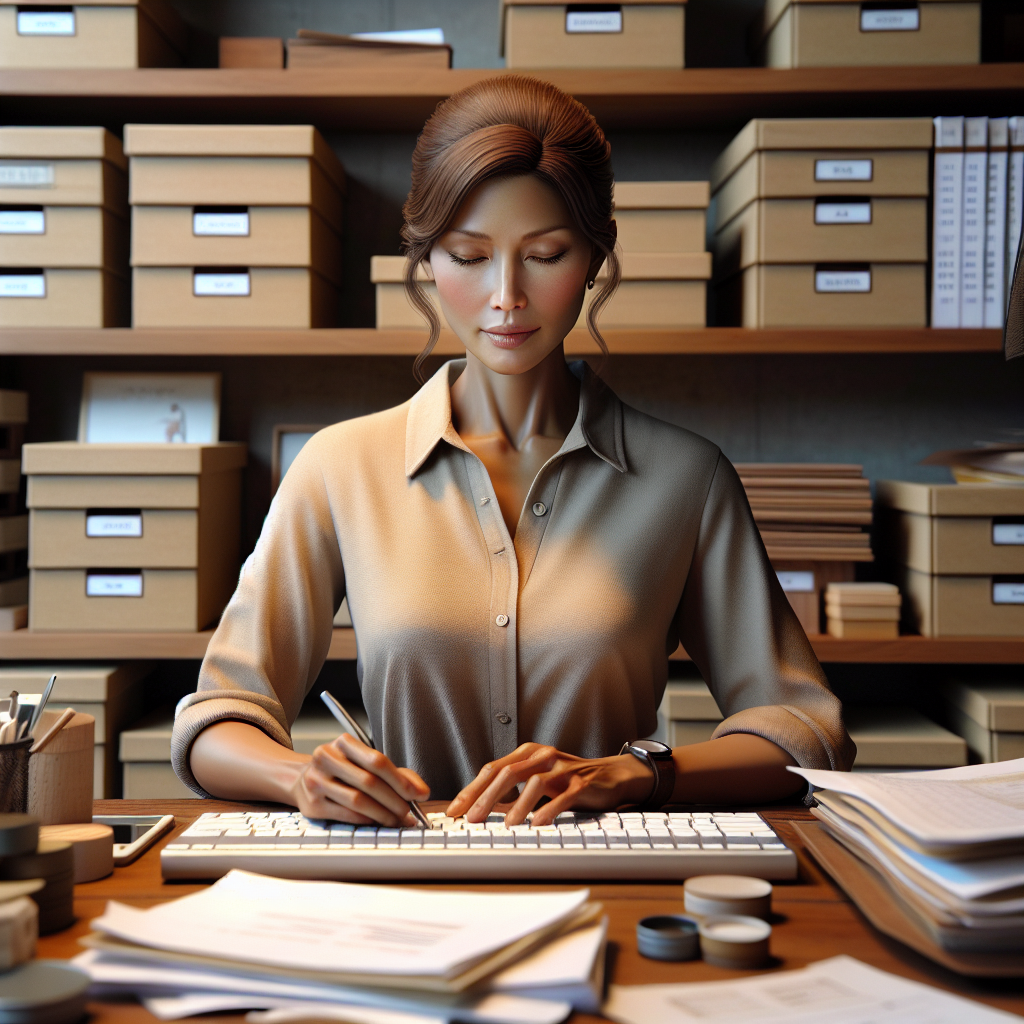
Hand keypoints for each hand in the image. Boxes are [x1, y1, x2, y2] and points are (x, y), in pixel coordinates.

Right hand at [290, 732, 428, 825]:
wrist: (303, 779)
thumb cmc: (342, 770)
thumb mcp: (366, 762)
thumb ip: (397, 773)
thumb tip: (422, 791)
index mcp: (343, 743)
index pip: (377, 761)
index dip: (401, 780)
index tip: (418, 794)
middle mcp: (326, 758)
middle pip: (369, 782)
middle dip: (394, 800)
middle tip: (408, 812)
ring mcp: (316, 781)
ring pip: (358, 801)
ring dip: (383, 814)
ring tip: (396, 820)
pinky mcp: (312, 805)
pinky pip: (346, 815)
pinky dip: (366, 820)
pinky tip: (377, 821)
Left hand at [446, 742, 655, 826]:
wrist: (608, 775)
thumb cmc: (567, 779)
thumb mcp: (537, 779)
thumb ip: (512, 789)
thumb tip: (479, 809)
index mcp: (527, 753)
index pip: (492, 768)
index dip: (472, 789)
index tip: (455, 809)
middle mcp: (542, 756)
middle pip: (508, 773)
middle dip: (486, 797)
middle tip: (472, 818)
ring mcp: (562, 768)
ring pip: (534, 783)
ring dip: (517, 804)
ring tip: (506, 825)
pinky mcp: (581, 782)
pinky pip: (562, 796)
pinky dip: (549, 809)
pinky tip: (538, 823)